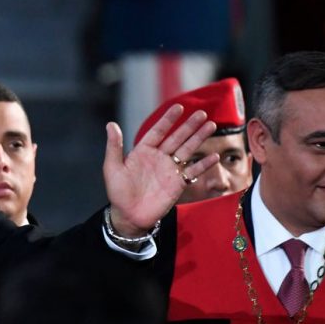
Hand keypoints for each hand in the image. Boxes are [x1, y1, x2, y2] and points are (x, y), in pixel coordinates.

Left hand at [103, 104, 218, 236]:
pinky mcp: (178, 184)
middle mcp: (159, 157)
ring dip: (199, 138)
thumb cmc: (118, 192)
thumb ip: (114, 147)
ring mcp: (169, 170)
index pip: (158, 131)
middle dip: (189, 125)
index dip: (168, 120)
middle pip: (177, 138)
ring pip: (187, 150)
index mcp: (144, 151)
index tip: (178, 107)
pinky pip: (193, 172)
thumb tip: (111, 124)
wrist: (129, 216)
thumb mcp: (113, 168)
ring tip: (211, 126)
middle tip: (202, 113)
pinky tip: (214, 157)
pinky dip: (203, 165)